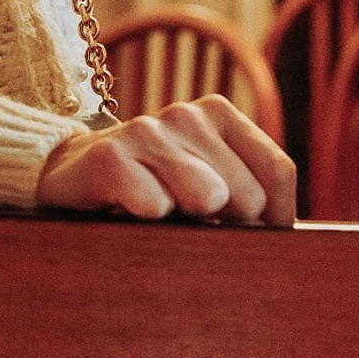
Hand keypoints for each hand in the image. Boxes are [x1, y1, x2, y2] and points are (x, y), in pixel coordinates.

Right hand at [36, 97, 295, 225]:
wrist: (70, 177)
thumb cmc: (151, 190)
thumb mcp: (204, 186)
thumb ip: (249, 198)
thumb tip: (288, 240)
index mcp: (219, 115)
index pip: (277, 173)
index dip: (272, 222)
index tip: (246, 242)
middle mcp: (187, 115)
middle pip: (247, 194)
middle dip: (228, 230)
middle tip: (192, 236)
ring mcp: (147, 131)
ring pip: (207, 195)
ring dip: (190, 229)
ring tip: (163, 224)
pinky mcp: (110, 157)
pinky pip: (154, 201)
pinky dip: (152, 222)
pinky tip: (135, 219)